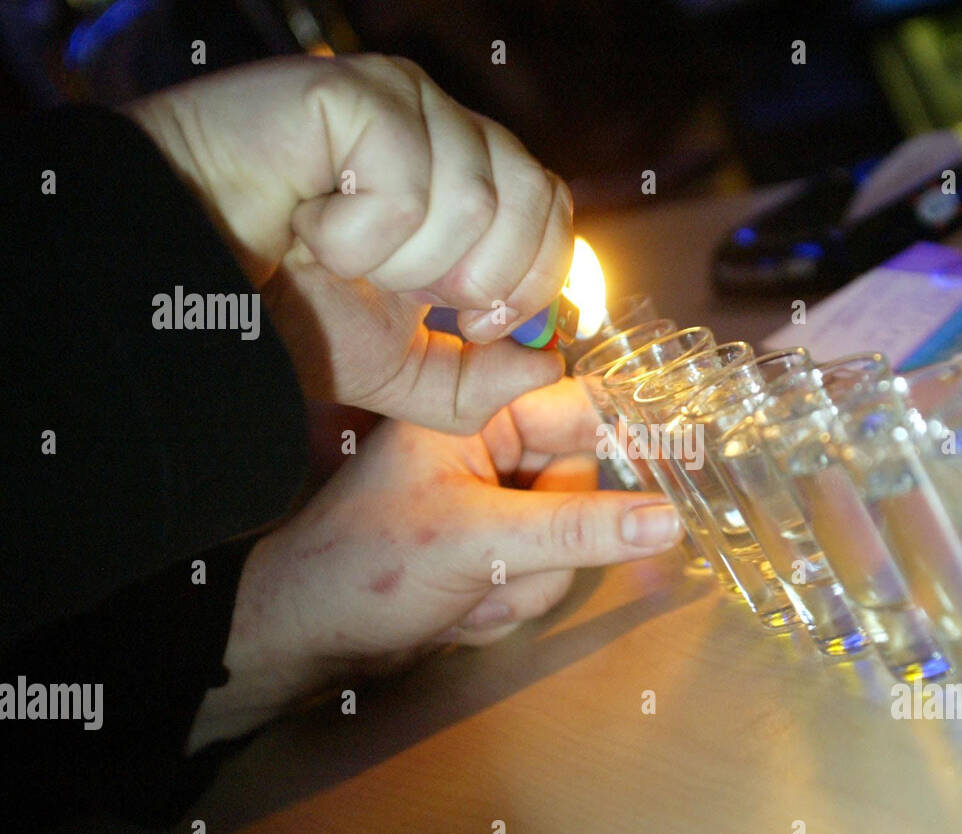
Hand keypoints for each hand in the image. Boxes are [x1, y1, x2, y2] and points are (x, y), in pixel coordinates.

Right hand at [125, 54, 573, 432]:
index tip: (466, 320)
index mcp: (466, 183)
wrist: (178, 280)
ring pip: (475, 196)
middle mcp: (444, 131)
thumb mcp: (391, 371)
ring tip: (336, 250)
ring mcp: (402, 103)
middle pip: (531, 198)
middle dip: (470, 275)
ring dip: (400, 260)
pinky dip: (356, 234)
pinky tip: (308, 221)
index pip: (552, 211)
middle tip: (398, 286)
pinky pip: (409, 184)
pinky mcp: (356, 92)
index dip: (529, 278)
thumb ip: (472, 382)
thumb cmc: (277, 309)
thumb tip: (550, 365)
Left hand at [187, 378, 683, 750]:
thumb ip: (578, 529)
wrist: (306, 640)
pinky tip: (459, 609)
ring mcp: (494, 501)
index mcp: (477, 415)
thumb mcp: (480, 542)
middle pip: (585, 484)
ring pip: (571, 539)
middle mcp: (490, 449)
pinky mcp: (494, 548)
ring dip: (526, 583)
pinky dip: (511, 601)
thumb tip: (668, 518)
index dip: (629, 438)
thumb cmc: (367, 568)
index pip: (582, 407)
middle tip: (502, 566)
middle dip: (552, 543)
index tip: (682, 465)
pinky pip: (546, 572)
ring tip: (467, 593)